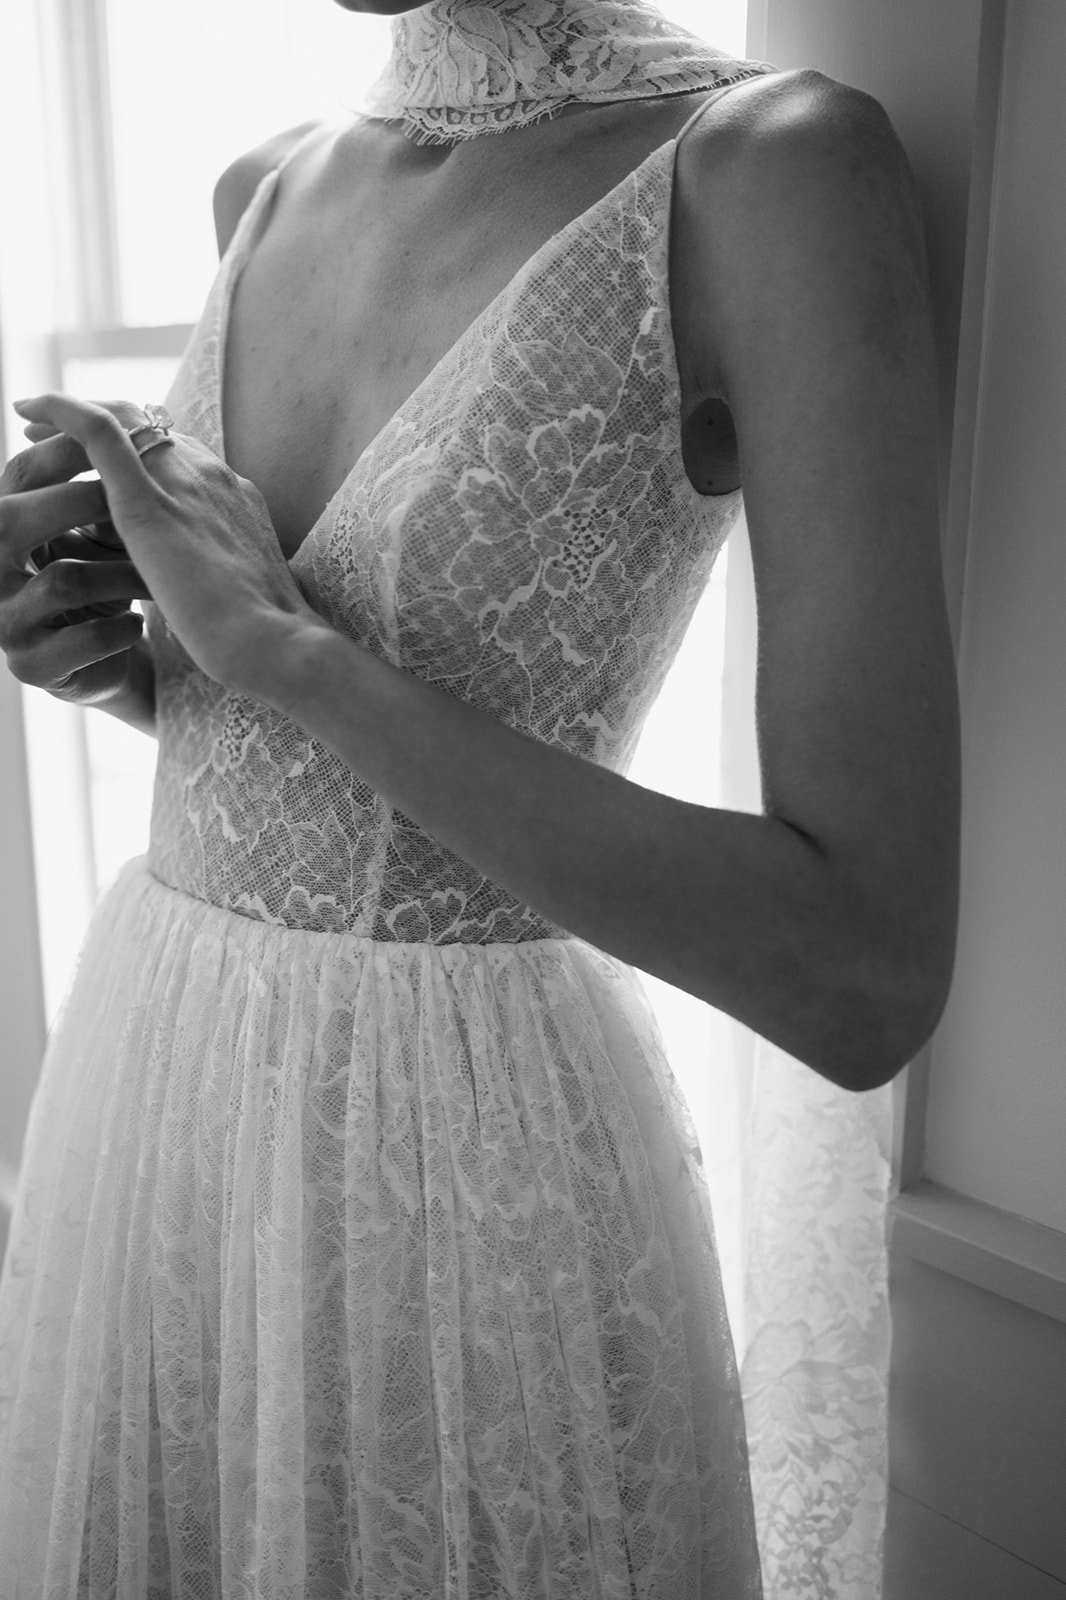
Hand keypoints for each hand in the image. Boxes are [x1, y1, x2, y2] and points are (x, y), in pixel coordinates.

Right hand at [0, 423, 153, 707]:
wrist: (113, 660)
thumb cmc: (110, 577)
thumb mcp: (103, 523)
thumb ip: (101, 474)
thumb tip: (125, 407)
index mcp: (0, 523)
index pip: (17, 475)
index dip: (64, 454)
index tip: (123, 449)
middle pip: (14, 519)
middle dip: (80, 504)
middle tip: (135, 506)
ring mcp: (4, 621)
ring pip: (63, 580)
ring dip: (120, 572)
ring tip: (157, 575)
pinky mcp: (32, 668)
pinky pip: (81, 639)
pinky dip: (121, 626)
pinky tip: (140, 622)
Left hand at [9, 393, 324, 693]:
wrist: (275, 645)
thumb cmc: (264, 639)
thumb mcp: (243, 590)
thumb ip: (220, 572)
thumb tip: (205, 586)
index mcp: (236, 499)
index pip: (182, 457)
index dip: (141, 449)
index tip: (104, 461)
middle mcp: (214, 476)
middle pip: (152, 428)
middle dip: (104, 420)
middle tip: (52, 426)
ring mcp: (185, 482)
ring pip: (122, 420)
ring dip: (74, 413)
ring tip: (31, 418)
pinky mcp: (149, 502)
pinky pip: (98, 433)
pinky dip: (61, 411)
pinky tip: (27, 409)